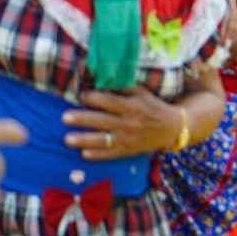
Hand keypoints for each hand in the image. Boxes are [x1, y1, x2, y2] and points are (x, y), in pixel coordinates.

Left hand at [62, 87, 182, 160]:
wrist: (171, 128)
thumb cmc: (152, 106)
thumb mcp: (142, 93)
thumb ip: (123, 88)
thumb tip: (103, 80)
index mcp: (132, 106)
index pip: (110, 101)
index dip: (94, 98)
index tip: (80, 95)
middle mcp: (128, 122)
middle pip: (102, 121)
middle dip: (83, 119)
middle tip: (65, 117)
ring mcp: (127, 138)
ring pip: (103, 140)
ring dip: (84, 140)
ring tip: (67, 139)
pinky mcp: (127, 151)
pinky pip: (110, 154)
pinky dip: (97, 155)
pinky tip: (83, 154)